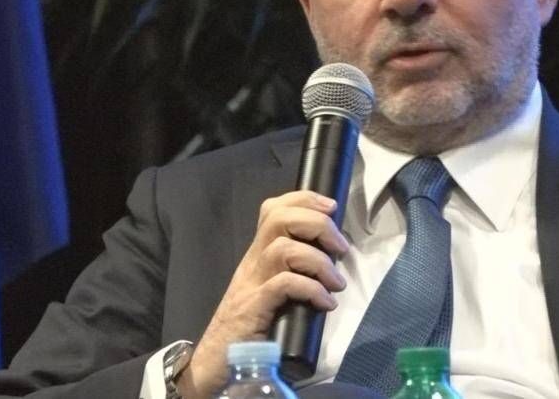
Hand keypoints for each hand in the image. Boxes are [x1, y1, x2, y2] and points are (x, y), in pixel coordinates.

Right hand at [177, 190, 349, 397]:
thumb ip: (292, 270)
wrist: (217, 359)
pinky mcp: (253, 308)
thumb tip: (332, 259)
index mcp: (257, 254)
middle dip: (316, 224)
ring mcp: (251, 283)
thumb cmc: (250, 325)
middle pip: (278, 219)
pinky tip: (325, 303)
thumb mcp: (272, 290)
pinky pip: (283, 284)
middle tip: (340, 247)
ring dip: (318, 262)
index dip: (304, 199)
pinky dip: (311, 289)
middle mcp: (252, 262)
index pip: (273, 209)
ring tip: (336, 283)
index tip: (331, 206)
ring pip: (282, 249)